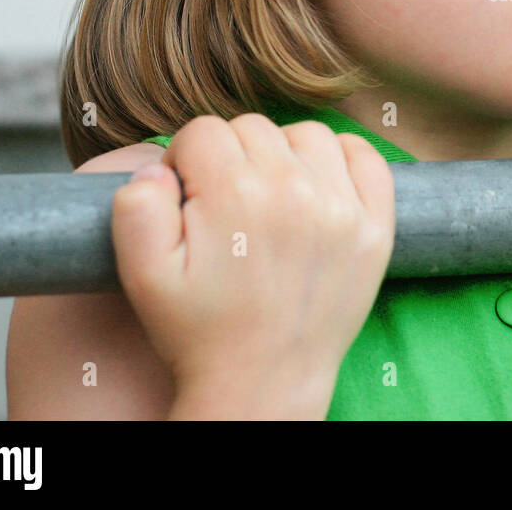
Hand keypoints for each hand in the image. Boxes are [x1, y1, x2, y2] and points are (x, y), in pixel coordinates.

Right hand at [110, 114, 395, 413]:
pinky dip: (343, 159)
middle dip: (231, 156)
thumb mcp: (143, 274)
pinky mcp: (375, 226)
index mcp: (234, 194)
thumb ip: (136, 208)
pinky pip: (365, 157)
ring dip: (284, 153)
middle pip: (253, 129)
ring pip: (307, 135)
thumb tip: (157, 167)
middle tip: (227, 205)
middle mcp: (293, 190)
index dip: (186, 161)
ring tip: (270, 195)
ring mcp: (342, 206)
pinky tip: (319, 184)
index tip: (189, 196)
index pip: (203, 131)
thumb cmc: (201, 331)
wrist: (264, 382)